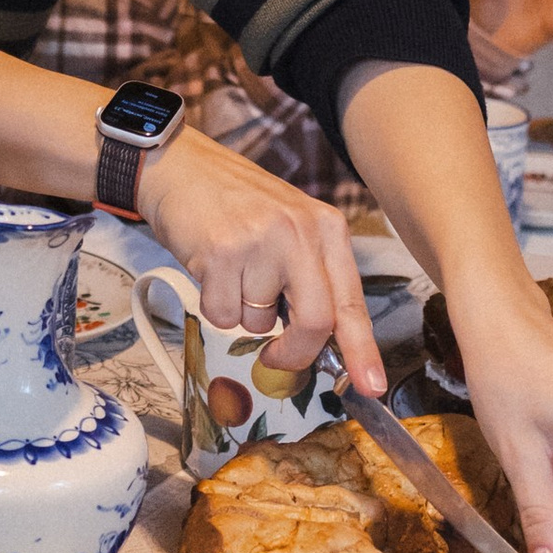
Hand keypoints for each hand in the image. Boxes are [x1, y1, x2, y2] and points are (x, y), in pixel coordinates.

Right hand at [138, 130, 381, 397]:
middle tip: (275, 357)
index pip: (350, 300)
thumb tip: (322, 343)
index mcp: (326, 227)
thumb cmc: (237, 205)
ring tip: (231, 270)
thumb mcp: (290, 227)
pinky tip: (210, 268)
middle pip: (315, 322)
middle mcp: (300, 231)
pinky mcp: (220, 252)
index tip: (371, 386)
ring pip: (259, 323)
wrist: (181, 166)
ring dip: (242, 313)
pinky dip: (213, 304)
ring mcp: (260, 241)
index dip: (362, 349)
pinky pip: (222, 314)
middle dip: (294, 354)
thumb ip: (311, 277)